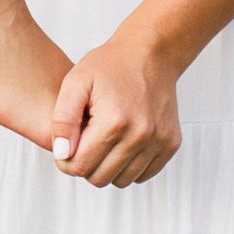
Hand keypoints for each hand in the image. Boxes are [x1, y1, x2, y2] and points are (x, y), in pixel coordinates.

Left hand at [50, 33, 182, 188]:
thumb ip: (63, 120)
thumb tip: (62, 154)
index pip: (80, 166)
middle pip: (100, 178)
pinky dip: (129, 166)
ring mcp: (159, 141)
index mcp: (114, 122)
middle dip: (86, 165)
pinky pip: (143, 174)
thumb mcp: (75, 82)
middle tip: (84, 142)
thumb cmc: (111, 65)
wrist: (150, 53)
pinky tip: (121, 144)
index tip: (67, 146)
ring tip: (103, 141)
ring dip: (108, 167)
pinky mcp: (170, 143)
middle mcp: (140, 135)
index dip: (66, 160)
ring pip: (122, 180)